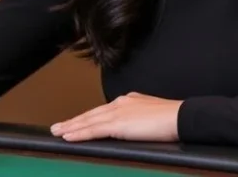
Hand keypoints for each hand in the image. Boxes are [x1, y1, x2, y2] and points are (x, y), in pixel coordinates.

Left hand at [50, 92, 180, 141]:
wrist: (180, 117)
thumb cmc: (172, 120)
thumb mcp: (150, 117)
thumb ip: (138, 121)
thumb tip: (131, 129)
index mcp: (128, 101)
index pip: (102, 111)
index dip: (87, 118)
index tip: (76, 122)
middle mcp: (120, 103)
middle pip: (91, 114)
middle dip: (73, 121)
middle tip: (57, 127)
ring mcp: (118, 112)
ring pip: (88, 121)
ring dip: (71, 127)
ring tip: (58, 132)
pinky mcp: (118, 123)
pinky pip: (94, 129)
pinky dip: (79, 133)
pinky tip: (69, 136)